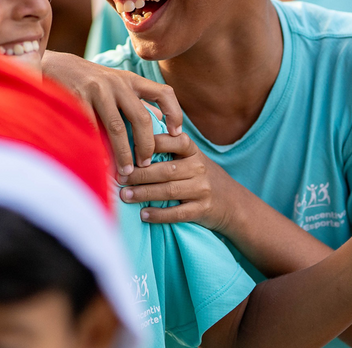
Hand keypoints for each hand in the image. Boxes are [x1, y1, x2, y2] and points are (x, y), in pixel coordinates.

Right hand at [41, 51, 183, 175]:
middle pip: (141, 118)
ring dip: (123, 153)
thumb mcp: (118, 85)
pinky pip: (92, 129)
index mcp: (131, 80)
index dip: (175, 113)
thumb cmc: (91, 82)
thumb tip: (162, 122)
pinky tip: (101, 162)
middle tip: (146, 165)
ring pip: (117, 127)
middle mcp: (118, 83)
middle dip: (146, 145)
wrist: (56, 67)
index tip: (176, 135)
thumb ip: (139, 101)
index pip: (164, 93)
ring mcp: (97, 90)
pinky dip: (98, 148)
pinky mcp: (78, 99)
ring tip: (125, 172)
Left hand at [118, 132, 243, 232]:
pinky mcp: (202, 210)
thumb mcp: (192, 158)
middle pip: (166, 170)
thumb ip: (170, 149)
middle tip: (120, 177)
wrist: (232, 203)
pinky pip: (178, 213)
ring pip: (169, 190)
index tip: (130, 148)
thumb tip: (132, 137)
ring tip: (125, 195)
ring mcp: (202, 190)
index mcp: (194, 152)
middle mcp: (199, 168)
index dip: (153, 143)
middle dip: (140, 173)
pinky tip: (143, 215)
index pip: (175, 141)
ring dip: (144, 193)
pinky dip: (159, 215)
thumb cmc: (201, 176)